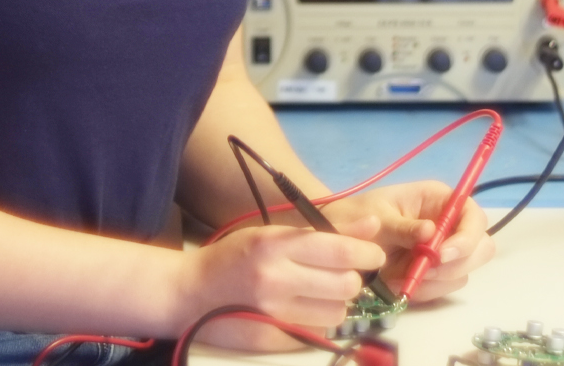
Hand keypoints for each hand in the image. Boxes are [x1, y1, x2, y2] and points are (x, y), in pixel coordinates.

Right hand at [175, 220, 386, 350]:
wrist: (190, 293)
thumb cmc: (235, 256)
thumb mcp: (273, 234)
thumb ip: (323, 231)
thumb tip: (372, 225)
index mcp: (275, 246)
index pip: (341, 252)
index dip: (368, 253)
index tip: (374, 254)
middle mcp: (276, 280)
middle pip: (346, 285)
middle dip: (353, 279)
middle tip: (343, 274)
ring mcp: (275, 314)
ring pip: (338, 312)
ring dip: (337, 302)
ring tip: (318, 293)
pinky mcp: (274, 339)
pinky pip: (319, 331)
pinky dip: (318, 320)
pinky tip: (301, 309)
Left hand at [320, 182, 495, 303]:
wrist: (338, 239)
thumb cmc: (357, 216)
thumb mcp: (376, 216)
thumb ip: (403, 227)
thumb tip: (431, 232)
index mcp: (439, 199)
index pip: (474, 215)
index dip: (467, 237)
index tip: (441, 255)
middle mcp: (448, 224)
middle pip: (480, 248)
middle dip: (456, 264)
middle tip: (422, 271)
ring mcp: (444, 250)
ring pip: (463, 272)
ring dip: (436, 280)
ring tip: (400, 276)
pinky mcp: (434, 272)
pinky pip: (444, 287)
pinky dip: (425, 290)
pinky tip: (399, 283)